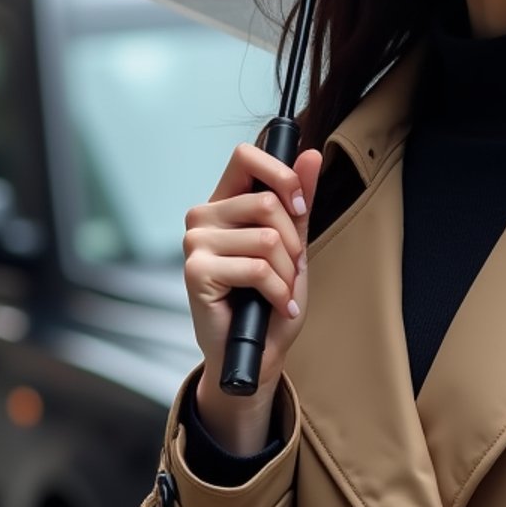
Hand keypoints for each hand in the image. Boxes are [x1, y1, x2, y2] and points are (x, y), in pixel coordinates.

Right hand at [183, 141, 321, 450]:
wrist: (257, 352)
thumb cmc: (270, 298)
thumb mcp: (294, 245)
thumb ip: (299, 201)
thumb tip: (310, 154)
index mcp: (225, 202)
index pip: (246, 156)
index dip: (281, 176)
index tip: (299, 208)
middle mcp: (203, 217)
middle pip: (267, 204)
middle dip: (293, 244)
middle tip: (289, 271)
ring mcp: (195, 243)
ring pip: (267, 239)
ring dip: (286, 274)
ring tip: (279, 293)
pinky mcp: (195, 271)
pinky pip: (257, 269)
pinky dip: (276, 292)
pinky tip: (273, 306)